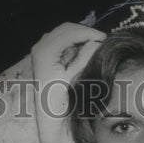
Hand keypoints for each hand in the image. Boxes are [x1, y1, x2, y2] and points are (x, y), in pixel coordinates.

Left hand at [31, 23, 104, 141]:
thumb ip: (84, 57)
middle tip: (101, 39)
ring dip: (79, 34)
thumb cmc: (58, 99)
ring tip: (95, 42)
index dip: (88, 32)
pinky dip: (72, 39)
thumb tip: (97, 42)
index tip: (104, 37)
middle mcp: (40, 46)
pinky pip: (60, 38)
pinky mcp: (43, 52)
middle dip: (84, 31)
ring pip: (63, 31)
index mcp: (45, 52)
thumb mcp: (73, 77)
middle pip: (66, 28)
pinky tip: (83, 46)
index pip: (70, 33)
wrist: (46, 114)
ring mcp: (40, 48)